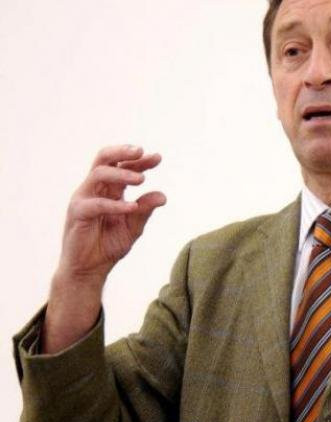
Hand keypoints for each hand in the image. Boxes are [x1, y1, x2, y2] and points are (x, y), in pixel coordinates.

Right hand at [42, 145, 165, 352]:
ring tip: (142, 179)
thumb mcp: (133, 228)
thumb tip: (163, 195)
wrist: (89, 270)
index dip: (140, 161)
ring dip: (121, 174)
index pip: (123, 166)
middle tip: (141, 151)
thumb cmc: (108, 246)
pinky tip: (131, 207)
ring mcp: (83, 199)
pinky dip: (114, 204)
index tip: (158, 157)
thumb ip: (145, 210)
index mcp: (109, 190)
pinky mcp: (77, 214)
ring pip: (98, 174)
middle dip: (122, 151)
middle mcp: (95, 190)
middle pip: (104, 159)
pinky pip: (95, 204)